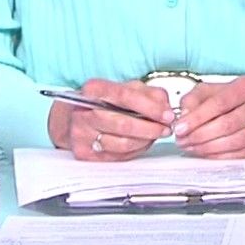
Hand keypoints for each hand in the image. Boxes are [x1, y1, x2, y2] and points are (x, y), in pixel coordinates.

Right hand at [47, 78, 172, 161]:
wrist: (78, 117)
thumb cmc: (107, 102)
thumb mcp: (129, 88)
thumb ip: (151, 94)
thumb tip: (166, 108)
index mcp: (93, 90)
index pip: (124, 97)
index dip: (150, 107)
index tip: (167, 115)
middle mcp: (83, 112)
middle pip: (123, 124)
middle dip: (151, 128)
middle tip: (166, 128)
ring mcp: (81, 134)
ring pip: (122, 144)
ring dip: (145, 141)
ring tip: (155, 134)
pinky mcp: (84, 152)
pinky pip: (118, 156)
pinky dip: (135, 150)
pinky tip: (141, 142)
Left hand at [173, 77, 244, 158]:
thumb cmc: (233, 98)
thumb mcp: (210, 90)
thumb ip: (193, 100)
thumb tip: (184, 118)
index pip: (220, 103)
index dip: (197, 117)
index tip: (180, 127)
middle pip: (227, 124)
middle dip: (199, 135)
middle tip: (182, 140)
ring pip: (233, 141)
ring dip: (207, 147)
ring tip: (191, 147)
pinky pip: (240, 154)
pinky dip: (219, 155)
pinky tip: (206, 152)